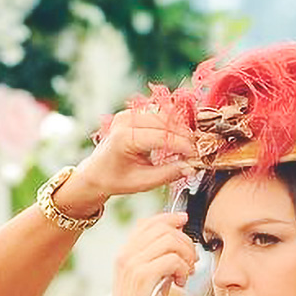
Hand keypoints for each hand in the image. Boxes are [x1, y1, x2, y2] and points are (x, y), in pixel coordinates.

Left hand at [63, 108, 198, 214]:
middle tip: (198, 150)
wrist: (96, 172)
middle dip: (185, 135)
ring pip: (164, 114)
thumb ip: (169, 173)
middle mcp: (125, 121)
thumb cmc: (116, 179)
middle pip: (165, 121)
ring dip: (180, 128)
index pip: (162, 136)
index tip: (198, 155)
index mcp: (124, 138)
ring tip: (190, 144)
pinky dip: (171, 124)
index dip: (184, 145)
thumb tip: (192, 166)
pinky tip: (180, 137)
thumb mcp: (143, 182)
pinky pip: (158, 113)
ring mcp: (128, 114)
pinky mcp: (132, 113)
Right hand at [109, 212, 198, 295]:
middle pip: (163, 228)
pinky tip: (181, 282)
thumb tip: (182, 239)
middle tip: (192, 260)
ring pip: (170, 240)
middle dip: (185, 241)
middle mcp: (126, 254)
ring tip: (188, 272)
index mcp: (125, 252)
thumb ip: (160, 257)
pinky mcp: (144, 276)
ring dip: (186, 254)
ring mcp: (133, 264)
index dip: (169, 218)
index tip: (185, 222)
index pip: (147, 222)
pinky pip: (173, 259)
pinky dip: (183, 268)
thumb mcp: (150, 276)